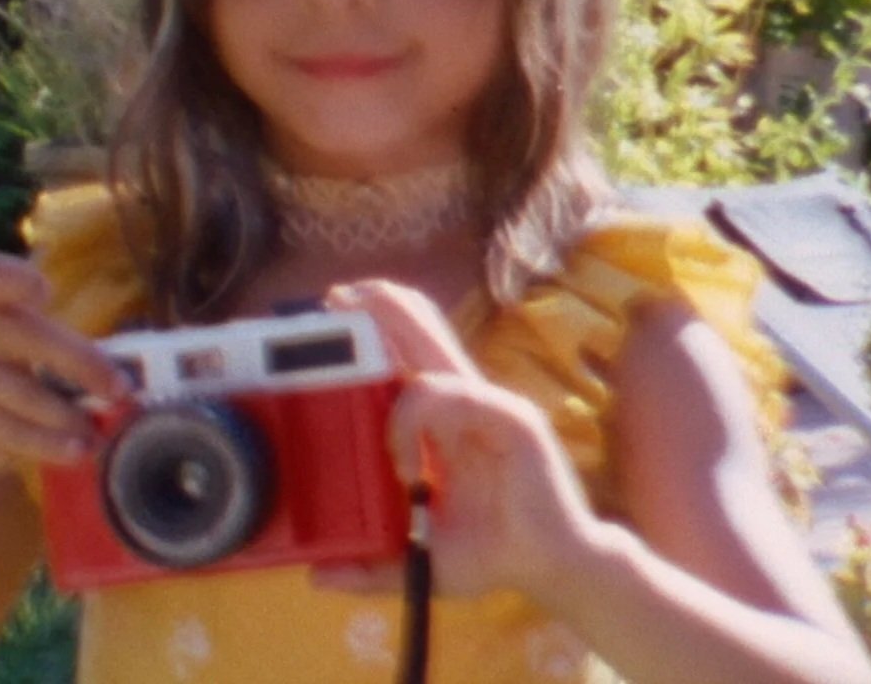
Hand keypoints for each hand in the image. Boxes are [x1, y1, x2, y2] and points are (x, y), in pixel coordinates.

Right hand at [0, 251, 130, 482]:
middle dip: (80, 362)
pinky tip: (81, 449)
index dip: (10, 277)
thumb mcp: (27, 336)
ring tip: (104, 430)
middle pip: (26, 335)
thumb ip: (66, 333)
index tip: (44, 289)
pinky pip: (17, 433)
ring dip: (71, 414)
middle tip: (122, 388)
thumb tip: (144, 358)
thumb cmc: (14, 365)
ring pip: (26, 393)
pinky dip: (53, 444)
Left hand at [314, 281, 602, 601]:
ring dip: (393, 375)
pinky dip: (414, 421)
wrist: (554, 570)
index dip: (379, 329)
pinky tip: (405, 463)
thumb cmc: (493, 554)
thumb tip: (316, 577)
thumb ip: (370, 565)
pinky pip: (450, 395)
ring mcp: (489, 405)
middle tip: (336, 294)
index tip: (337, 308)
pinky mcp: (510, 417)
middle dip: (381, 308)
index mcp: (446, 422)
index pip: (411, 357)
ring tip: (386, 427)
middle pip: (422, 335)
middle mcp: (466, 403)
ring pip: (431, 359)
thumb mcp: (419, 558)